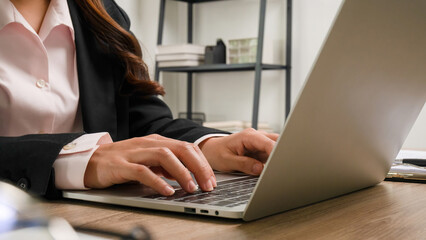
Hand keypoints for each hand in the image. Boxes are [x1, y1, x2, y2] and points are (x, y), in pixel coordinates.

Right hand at [84, 134, 216, 195]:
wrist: (89, 160)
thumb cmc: (121, 161)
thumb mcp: (148, 161)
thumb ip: (166, 165)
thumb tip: (186, 174)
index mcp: (157, 141)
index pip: (187, 147)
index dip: (202, 163)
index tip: (211, 179)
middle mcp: (148, 143)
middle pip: (180, 149)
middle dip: (198, 167)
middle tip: (208, 185)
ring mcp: (134, 153)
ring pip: (165, 156)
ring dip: (181, 172)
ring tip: (191, 187)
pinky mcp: (121, 165)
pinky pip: (143, 171)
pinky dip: (157, 181)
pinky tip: (167, 191)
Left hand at [199, 128, 278, 174]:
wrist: (211, 150)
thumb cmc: (216, 153)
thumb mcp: (227, 161)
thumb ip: (244, 164)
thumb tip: (260, 169)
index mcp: (248, 136)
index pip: (268, 143)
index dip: (277, 153)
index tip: (280, 164)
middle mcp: (256, 137)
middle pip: (277, 142)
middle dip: (281, 154)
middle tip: (280, 167)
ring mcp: (259, 143)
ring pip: (277, 148)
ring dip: (277, 158)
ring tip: (274, 170)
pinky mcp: (260, 150)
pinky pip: (271, 154)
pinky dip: (273, 161)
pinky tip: (271, 169)